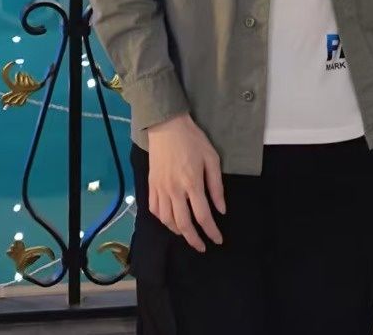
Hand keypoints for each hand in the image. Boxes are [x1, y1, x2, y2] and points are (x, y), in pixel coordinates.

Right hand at [146, 112, 225, 251]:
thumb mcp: (212, 159)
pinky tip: (170, 220)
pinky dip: (163, 219)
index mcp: (192, 183)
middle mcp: (174, 190)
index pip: (203, 216)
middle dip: (194, 240)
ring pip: (167, 220)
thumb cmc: (192, 140)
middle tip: (202, 246)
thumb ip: (216, 186)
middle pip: (183, 224)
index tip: (218, 240)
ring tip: (187, 234)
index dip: (211, 231)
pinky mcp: (151, 185)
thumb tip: (221, 209)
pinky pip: (154, 209)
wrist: (166, 125)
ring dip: (178, 232)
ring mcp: (160, 188)